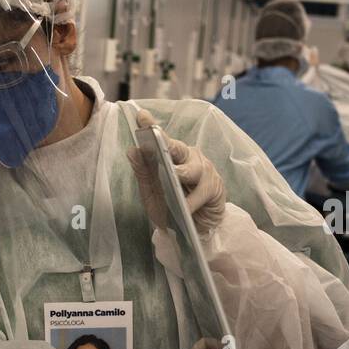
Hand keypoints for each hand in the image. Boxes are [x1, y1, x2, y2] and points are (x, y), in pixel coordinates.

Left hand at [126, 109, 226, 237]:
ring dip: (184, 174)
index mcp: (173, 157)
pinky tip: (185, 207)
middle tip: (158, 141)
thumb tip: (132, 150)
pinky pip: (203, 192)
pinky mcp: (216, 189)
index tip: (141, 116)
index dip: (152, 128)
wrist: (193, 232)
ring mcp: (205, 172)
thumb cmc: (172, 209)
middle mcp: (190, 159)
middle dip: (168, 144)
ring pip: (194, 169)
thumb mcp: (152, 193)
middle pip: (179, 149)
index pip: (162, 141)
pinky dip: (193, 201)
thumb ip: (144, 172)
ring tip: (174, 176)